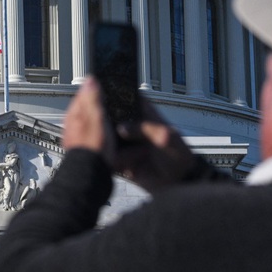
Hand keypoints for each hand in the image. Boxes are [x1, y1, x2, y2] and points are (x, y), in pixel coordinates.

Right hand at [63, 76, 195, 192]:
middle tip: (92, 113)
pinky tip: (99, 152)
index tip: (105, 89)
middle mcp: (135, 128)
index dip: (120, 93)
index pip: (131, 99)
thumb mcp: (165, 136)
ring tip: (92, 133)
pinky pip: (110, 155)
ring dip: (103, 136)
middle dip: (105, 115)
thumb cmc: (179, 155)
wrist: (179, 183)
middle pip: (115, 116)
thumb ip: (144, 129)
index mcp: (147, 117)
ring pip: (109, 136)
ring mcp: (128, 144)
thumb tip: (121, 128)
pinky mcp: (123, 160)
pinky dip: (105, 154)